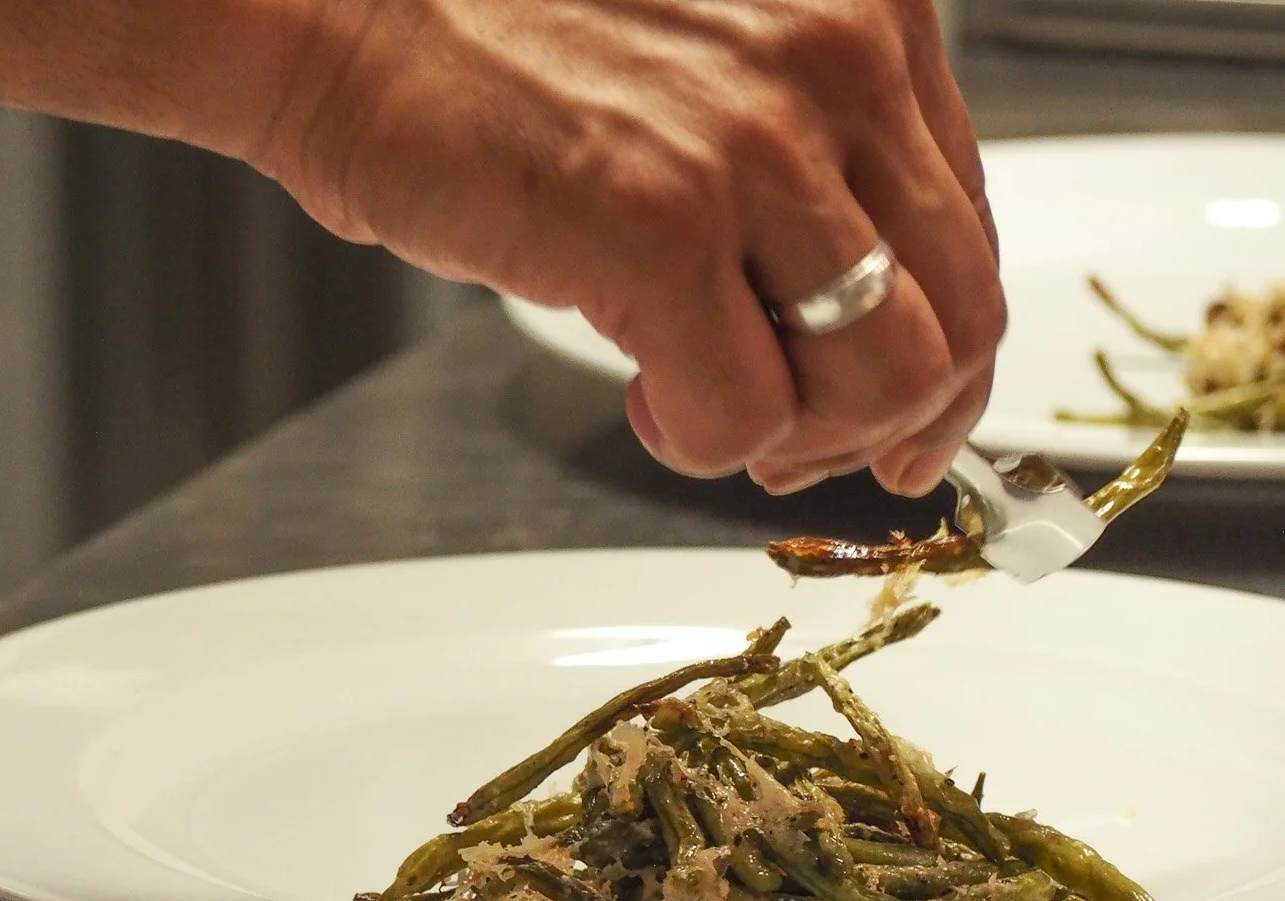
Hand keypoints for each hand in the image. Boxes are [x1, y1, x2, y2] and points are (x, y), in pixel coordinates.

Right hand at [252, 0, 1003, 495]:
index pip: (967, 223)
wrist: (342, 6)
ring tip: (716, 414)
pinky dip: (701, 444)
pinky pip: (744, 414)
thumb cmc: (486, 27)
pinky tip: (645, 403)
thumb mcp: (707, 46)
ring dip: (807, 436)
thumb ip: (798, 140)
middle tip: (809, 447)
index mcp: (862, 9)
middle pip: (956, 311)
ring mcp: (754, 148)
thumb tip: (841, 292)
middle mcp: (836, 64)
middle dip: (891, 418)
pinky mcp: (656, 232)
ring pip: (882, 375)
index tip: (905, 411)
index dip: (939, 345)